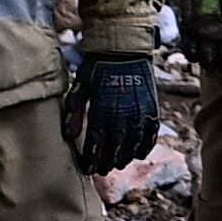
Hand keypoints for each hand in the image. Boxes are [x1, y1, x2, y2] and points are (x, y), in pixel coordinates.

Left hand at [65, 51, 161, 175]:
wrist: (124, 50)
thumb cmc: (98, 69)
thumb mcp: (81, 87)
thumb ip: (75, 112)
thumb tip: (70, 136)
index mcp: (101, 110)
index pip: (95, 143)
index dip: (91, 158)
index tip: (87, 169)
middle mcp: (122, 114)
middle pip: (114, 148)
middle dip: (107, 162)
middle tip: (101, 170)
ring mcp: (139, 113)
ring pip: (133, 144)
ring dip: (125, 157)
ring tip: (118, 164)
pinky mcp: (152, 108)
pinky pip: (150, 134)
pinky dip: (145, 146)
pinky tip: (139, 154)